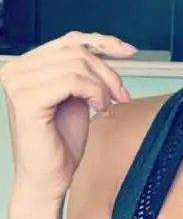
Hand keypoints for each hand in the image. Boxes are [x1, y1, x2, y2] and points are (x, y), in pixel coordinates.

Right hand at [0, 31, 135, 202]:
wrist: (49, 178)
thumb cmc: (60, 140)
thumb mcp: (77, 92)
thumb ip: (84, 68)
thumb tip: (109, 46)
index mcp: (26, 65)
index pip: (69, 40)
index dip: (103, 42)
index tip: (129, 51)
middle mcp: (16, 70)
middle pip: (77, 51)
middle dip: (108, 71)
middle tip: (121, 94)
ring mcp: (18, 83)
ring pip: (78, 65)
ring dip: (103, 85)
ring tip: (107, 105)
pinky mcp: (27, 99)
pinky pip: (73, 81)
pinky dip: (95, 93)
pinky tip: (99, 109)